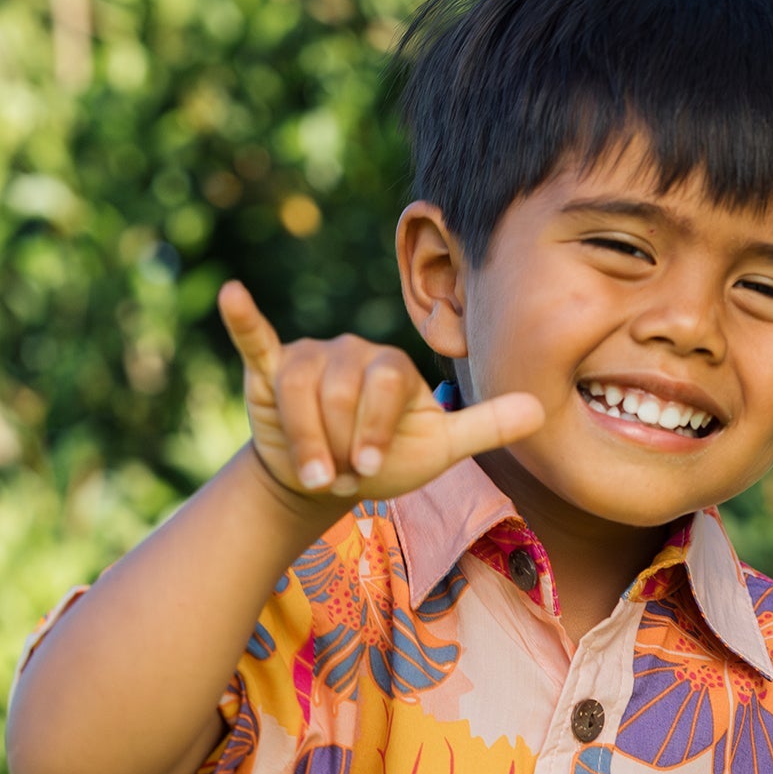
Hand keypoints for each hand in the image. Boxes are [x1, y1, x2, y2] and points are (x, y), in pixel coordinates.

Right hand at [218, 281, 545, 501]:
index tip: (368, 471)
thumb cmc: (384, 459)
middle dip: (340, 444)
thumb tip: (541, 408)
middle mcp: (351, 352)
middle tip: (341, 473)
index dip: (373, 431)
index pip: (385, 388)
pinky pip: (256, 341)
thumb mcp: (440, 448)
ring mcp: (309, 357)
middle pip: (340, 391)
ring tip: (313, 471)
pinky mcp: (270, 369)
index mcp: (393, 367)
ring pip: (298, 391)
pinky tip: (231, 294)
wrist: (328, 479)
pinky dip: (243, 321)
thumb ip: (484, 425)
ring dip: (305, 440)